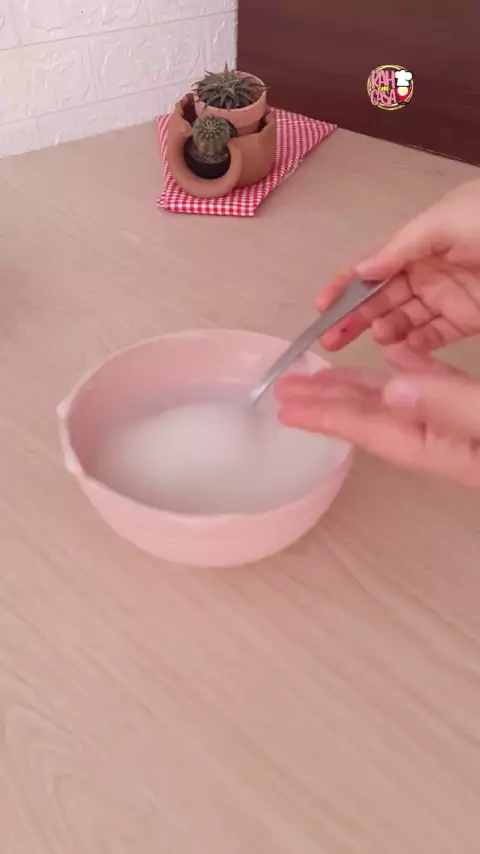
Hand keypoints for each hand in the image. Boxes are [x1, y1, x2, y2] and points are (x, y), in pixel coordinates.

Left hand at [275, 348, 479, 487]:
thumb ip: (449, 404)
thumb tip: (393, 388)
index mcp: (440, 449)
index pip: (368, 429)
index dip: (325, 417)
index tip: (285, 410)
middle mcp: (444, 440)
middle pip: (372, 418)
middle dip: (327, 401)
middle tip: (285, 388)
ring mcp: (461, 426)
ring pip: (401, 402)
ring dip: (361, 386)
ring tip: (324, 375)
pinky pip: (438, 387)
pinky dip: (414, 370)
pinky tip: (396, 359)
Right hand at [318, 178, 479, 352]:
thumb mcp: (445, 221)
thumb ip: (401, 247)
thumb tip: (362, 269)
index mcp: (418, 240)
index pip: (373, 265)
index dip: (345, 285)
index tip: (321, 307)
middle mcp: (427, 269)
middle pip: (383, 296)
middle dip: (355, 316)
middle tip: (332, 340)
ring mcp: (447, 296)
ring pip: (405, 318)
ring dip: (385, 328)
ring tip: (378, 337)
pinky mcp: (467, 319)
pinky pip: (435, 335)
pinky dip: (416, 344)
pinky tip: (400, 350)